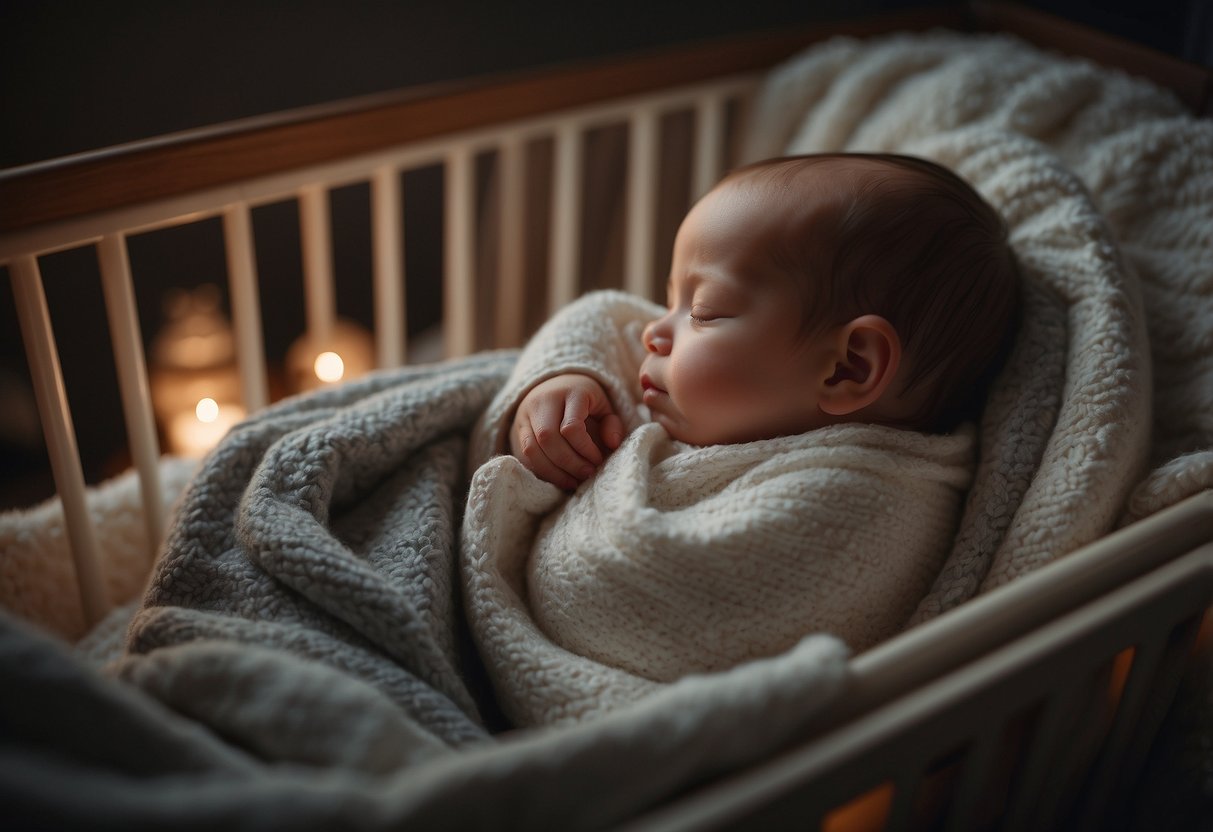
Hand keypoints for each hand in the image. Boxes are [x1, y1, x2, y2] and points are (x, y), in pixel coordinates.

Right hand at [509, 374, 624, 489]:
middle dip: (569, 463)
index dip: (585, 449)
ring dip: (554, 471)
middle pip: (548, 438)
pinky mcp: (517, 428)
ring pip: (532, 448)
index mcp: (569, 392)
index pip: (571, 426)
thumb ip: (612, 425)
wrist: (555, 384)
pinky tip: (559, 479)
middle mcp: (542, 401)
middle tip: (587, 474)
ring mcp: (525, 414)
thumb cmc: (585, 400)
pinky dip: (542, 471)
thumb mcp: (604, 406)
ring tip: (573, 482)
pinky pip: (524, 455)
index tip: (598, 459)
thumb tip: (612, 444)